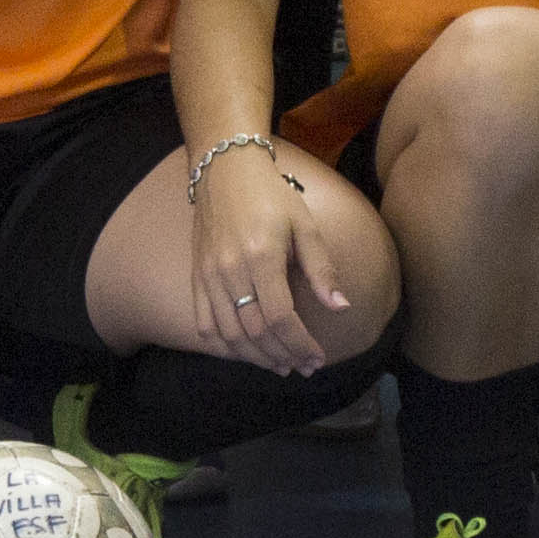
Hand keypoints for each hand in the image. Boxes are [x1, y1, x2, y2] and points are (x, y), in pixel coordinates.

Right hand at [184, 143, 341, 378]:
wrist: (224, 169)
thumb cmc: (271, 195)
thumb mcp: (305, 224)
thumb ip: (321, 268)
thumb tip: (341, 307)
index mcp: (261, 257)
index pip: (281, 318)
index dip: (300, 345)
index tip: (317, 358)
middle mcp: (231, 271)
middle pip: (256, 332)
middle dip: (283, 356)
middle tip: (304, 367)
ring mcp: (209, 276)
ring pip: (229, 335)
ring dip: (256, 358)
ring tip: (280, 365)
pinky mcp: (197, 277)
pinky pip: (204, 324)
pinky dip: (224, 346)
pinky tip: (245, 352)